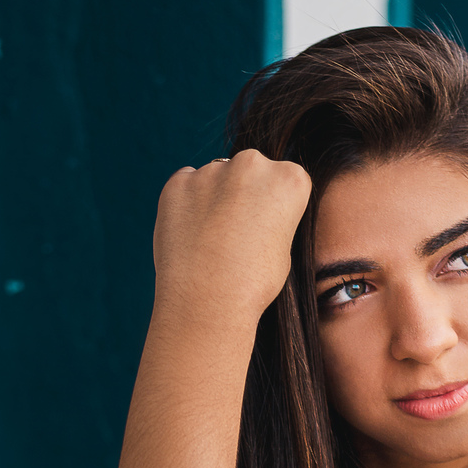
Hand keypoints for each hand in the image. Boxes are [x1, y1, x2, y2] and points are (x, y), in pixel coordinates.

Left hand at [151, 149, 311, 324]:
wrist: (207, 303)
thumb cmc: (252, 285)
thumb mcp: (283, 247)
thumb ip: (271, 215)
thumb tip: (252, 207)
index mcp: (289, 178)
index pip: (284, 179)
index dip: (272, 207)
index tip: (264, 229)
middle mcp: (252, 164)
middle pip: (249, 171)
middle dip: (242, 194)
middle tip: (234, 234)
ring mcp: (211, 171)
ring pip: (215, 178)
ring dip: (213, 199)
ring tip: (210, 241)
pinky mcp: (178, 183)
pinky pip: (184, 186)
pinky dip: (186, 205)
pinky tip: (189, 236)